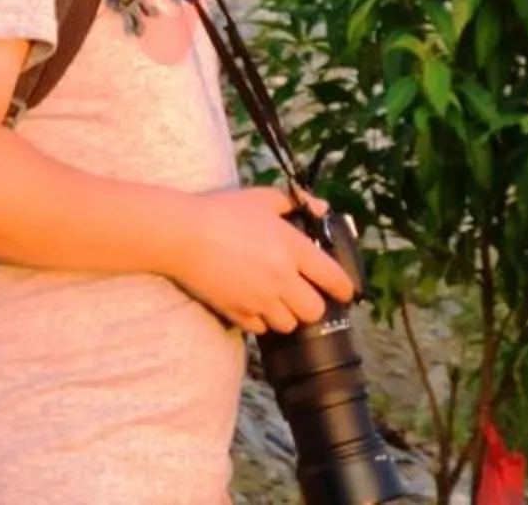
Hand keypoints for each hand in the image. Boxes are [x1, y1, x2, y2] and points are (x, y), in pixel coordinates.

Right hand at [169, 187, 356, 336]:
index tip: (344, 291)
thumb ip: (295, 201)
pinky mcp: (238, 312)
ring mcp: (260, 299)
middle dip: (312, 305)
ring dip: (286, 315)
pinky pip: (260, 329)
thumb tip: (321, 208)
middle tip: (302, 294)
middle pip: (314, 311)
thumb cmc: (221, 212)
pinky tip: (253, 303)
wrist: (182, 235)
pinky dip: (260, 320)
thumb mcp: (261, 197)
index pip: (334, 278)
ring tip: (276, 300)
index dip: (344, 288)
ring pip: (289, 324)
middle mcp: (282, 278)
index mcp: (293, 248)